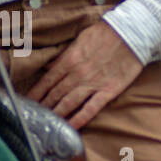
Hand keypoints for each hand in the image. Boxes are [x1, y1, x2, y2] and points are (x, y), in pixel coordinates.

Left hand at [26, 21, 142, 129]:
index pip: (47, 81)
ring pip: (69, 103)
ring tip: (48, 124)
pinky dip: (79, 119)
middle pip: (55, 94)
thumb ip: (64, 56)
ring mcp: (92, 83)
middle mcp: (77, 74)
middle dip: (43, 107)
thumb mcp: (79, 40)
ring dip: (57, 114)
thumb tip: (48, 66)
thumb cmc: (105, 33)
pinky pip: (91, 108)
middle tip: (35, 117)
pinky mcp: (108, 91)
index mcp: (69, 60)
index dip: (36, 93)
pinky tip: (71, 127)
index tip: (27, 102)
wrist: (132, 33)